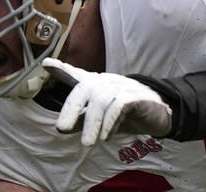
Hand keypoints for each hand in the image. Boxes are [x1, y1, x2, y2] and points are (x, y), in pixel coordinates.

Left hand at [43, 58, 171, 145]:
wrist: (159, 116)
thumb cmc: (126, 116)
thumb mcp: (101, 121)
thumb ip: (82, 121)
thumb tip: (61, 127)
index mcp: (97, 86)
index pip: (77, 76)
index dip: (62, 70)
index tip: (46, 63)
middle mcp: (108, 83)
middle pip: (85, 87)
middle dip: (71, 108)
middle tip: (61, 129)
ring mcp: (123, 87)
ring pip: (101, 99)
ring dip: (92, 123)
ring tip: (88, 143)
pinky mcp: (137, 96)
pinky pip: (119, 105)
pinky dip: (110, 122)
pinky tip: (106, 136)